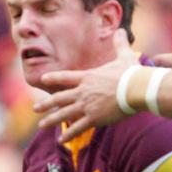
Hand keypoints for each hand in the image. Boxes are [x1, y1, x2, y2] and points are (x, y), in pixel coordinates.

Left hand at [34, 30, 171, 139]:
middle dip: (46, 104)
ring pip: (64, 114)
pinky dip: (68, 135)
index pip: (65, 77)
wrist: (136, 89)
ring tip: (41, 125)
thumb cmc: (131, 73)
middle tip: (35, 108)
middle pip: (59, 98)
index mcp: (88, 77)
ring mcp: (87, 106)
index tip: (43, 80)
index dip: (53, 78)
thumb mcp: (124, 56)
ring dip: (51, 120)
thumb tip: (122, 30)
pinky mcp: (94, 118)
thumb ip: (120, 44)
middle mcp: (83, 91)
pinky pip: (77, 128)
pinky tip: (61, 141)